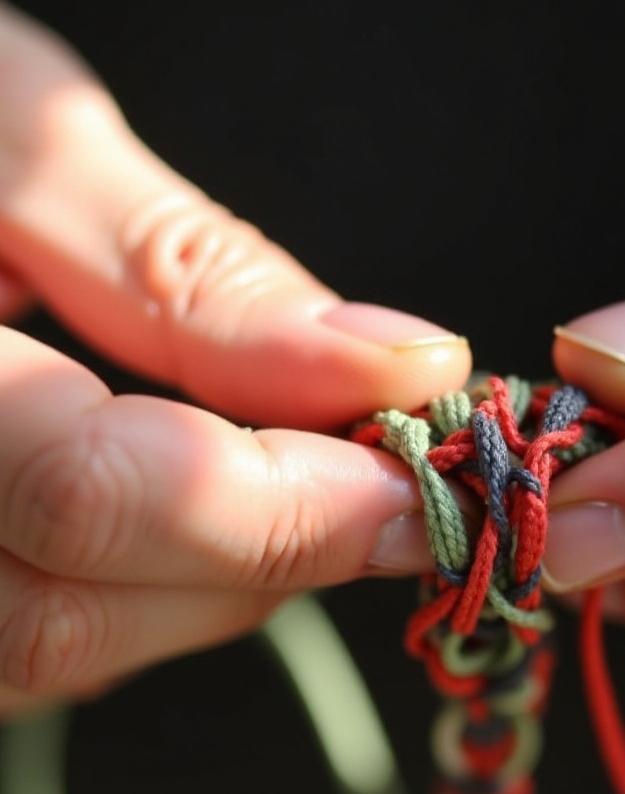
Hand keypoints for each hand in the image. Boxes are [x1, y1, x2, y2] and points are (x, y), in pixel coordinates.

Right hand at [0, 2, 469, 714]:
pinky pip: (27, 642)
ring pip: (52, 656)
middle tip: (385, 482)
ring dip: (219, 580)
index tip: (415, 469)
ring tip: (301, 481)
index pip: (85, 495)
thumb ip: (191, 271)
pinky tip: (200, 508)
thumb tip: (392, 363)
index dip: (283, 506)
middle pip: (71, 620)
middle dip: (270, 556)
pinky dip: (148, 588)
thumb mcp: (12, 137)